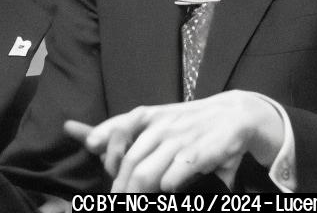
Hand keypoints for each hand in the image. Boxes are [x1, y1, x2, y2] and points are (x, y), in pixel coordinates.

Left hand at [64, 90, 282, 191]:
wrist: (236, 114)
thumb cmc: (188, 122)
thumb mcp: (155, 119)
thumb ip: (119, 129)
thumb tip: (80, 135)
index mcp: (148, 117)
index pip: (118, 128)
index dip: (103, 144)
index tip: (94, 154)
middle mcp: (162, 126)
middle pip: (129, 162)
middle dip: (119, 187)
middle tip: (116, 200)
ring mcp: (181, 140)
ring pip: (147, 172)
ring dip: (137, 192)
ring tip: (132, 201)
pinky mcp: (201, 154)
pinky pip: (175, 174)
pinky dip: (167, 185)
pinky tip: (165, 191)